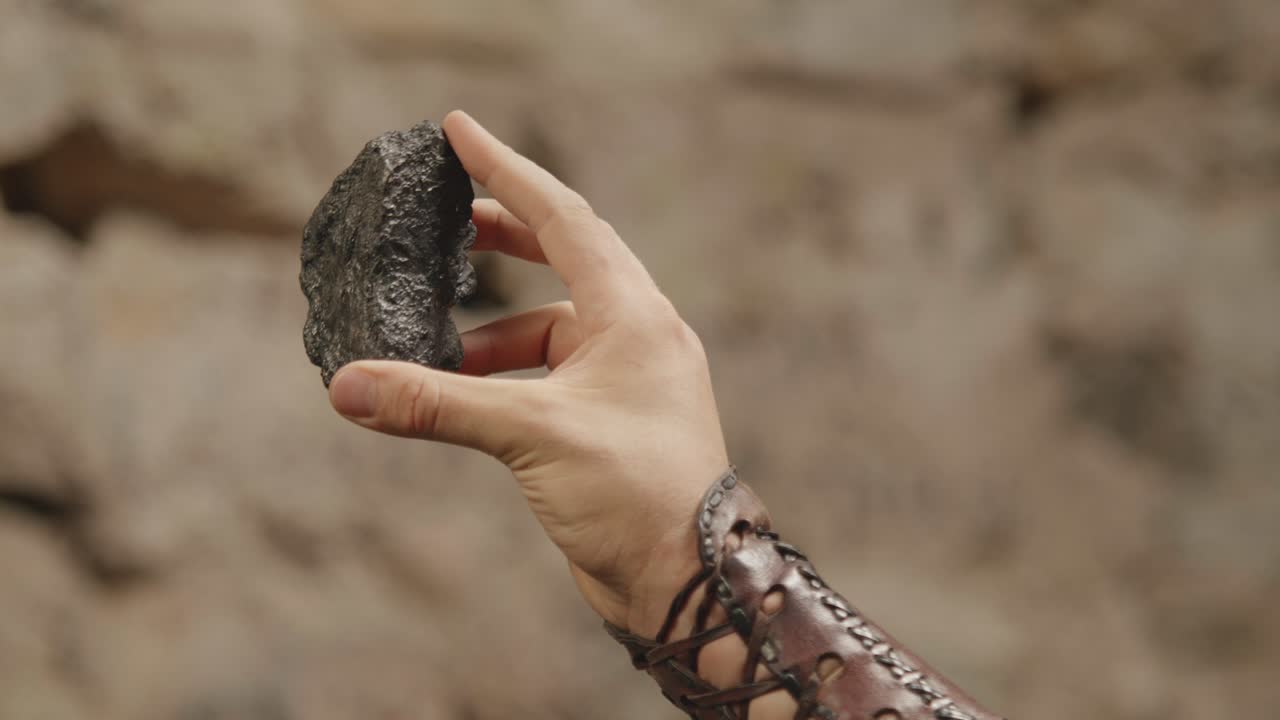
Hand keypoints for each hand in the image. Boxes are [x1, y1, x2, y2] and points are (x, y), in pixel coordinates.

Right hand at [327, 110, 727, 635]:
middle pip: (563, 257)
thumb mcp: (531, 436)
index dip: (507, 170)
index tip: (459, 130)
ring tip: (433, 347)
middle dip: (502, 235)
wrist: (687, 579)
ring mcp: (626, 378)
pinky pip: (549, 375)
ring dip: (492, 331)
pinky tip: (463, 395)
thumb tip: (349, 386)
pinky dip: (504, 375)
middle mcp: (636, 334)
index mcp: (634, 314)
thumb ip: (438, 405)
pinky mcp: (609, 420)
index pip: (563, 217)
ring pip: (550, 327)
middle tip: (445, 217)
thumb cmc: (635, 494)